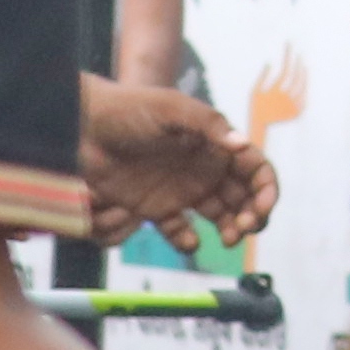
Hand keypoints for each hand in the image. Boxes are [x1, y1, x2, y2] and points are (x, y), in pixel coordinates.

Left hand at [80, 77, 259, 235]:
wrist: (82, 125)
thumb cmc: (129, 108)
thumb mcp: (172, 109)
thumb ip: (208, 125)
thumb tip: (242, 145)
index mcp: (215, 144)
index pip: (255, 169)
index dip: (266, 190)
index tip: (261, 208)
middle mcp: (205, 169)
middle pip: (245, 198)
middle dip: (254, 215)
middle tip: (244, 227)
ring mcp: (183, 190)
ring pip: (221, 217)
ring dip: (232, 230)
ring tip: (227, 239)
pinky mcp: (157, 209)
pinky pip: (180, 231)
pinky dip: (188, 241)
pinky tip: (188, 241)